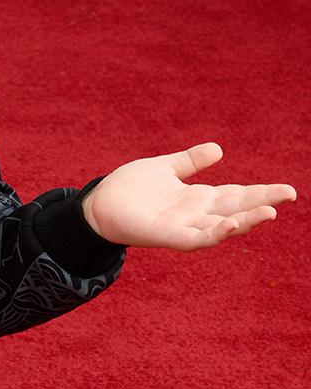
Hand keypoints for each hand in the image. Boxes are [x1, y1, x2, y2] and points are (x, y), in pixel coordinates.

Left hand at [82, 142, 296, 250]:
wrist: (99, 205)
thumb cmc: (130, 188)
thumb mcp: (164, 168)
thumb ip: (190, 161)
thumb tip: (219, 149)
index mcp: (197, 198)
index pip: (236, 195)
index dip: (260, 192)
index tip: (287, 189)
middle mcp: (195, 214)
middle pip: (236, 209)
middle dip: (263, 204)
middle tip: (290, 194)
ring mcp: (184, 226)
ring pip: (222, 226)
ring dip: (246, 221)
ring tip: (270, 212)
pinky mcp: (168, 236)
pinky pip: (196, 239)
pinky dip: (215, 233)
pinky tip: (232, 224)